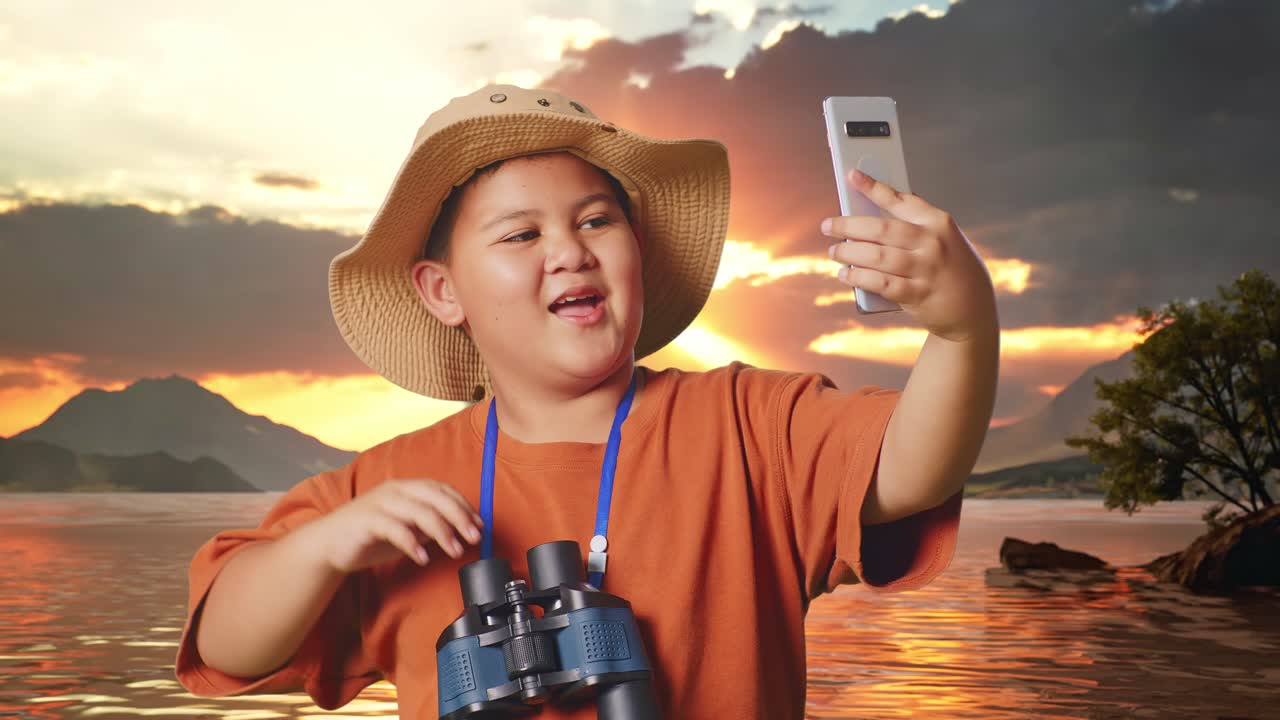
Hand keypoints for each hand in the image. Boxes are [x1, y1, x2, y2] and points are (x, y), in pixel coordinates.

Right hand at [310, 479, 483, 572]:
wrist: (328, 545)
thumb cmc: (369, 536)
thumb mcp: (406, 530)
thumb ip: (428, 527)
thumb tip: (459, 530)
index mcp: (406, 488)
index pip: (442, 490)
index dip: (463, 506)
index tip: (479, 525)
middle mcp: (395, 490)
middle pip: (436, 497)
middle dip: (459, 517)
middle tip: (473, 538)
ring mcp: (380, 503)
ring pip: (420, 511)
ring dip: (442, 532)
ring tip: (454, 551)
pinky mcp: (367, 520)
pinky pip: (395, 529)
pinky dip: (412, 543)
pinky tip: (422, 558)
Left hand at [823, 168, 997, 342]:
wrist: (972, 307)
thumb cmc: (948, 266)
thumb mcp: (941, 238)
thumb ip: (912, 225)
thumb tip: (867, 215)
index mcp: (938, 222)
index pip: (900, 200)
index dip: (873, 187)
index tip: (852, 175)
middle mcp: (933, 243)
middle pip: (882, 229)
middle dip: (849, 226)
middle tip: (828, 226)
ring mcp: (927, 269)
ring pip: (878, 256)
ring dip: (850, 253)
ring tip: (834, 252)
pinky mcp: (918, 294)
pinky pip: (881, 283)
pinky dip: (859, 277)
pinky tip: (846, 274)